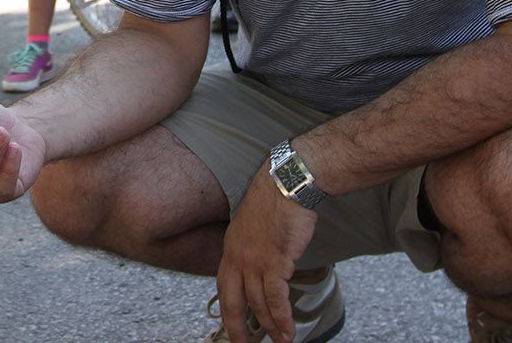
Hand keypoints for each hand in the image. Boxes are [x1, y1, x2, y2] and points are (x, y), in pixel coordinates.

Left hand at [212, 166, 317, 342]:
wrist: (286, 184)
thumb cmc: (276, 201)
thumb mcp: (254, 226)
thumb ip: (253, 247)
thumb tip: (263, 267)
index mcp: (231, 248)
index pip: (224, 286)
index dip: (227, 309)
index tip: (231, 327)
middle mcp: (238, 256)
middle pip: (233, 300)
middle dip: (236, 328)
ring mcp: (255, 259)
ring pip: (258, 302)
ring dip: (269, 325)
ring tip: (280, 341)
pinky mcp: (275, 260)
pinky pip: (276, 297)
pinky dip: (282, 317)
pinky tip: (287, 330)